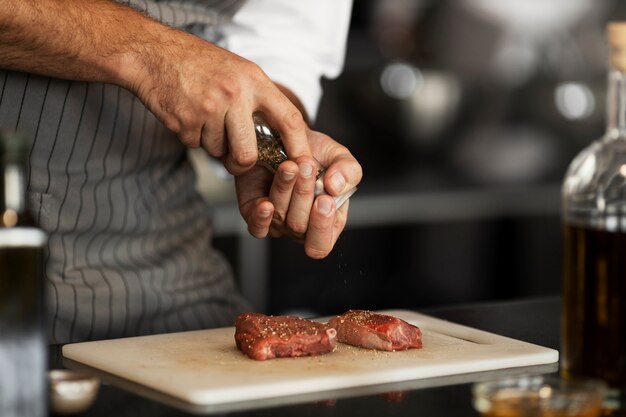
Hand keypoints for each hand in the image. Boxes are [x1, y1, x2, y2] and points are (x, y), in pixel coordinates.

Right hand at [0, 0, 311, 176]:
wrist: (154, 54)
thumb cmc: (200, 64)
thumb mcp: (240, 71)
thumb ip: (260, 101)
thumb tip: (280, 140)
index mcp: (254, 81)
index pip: (290, 119)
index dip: (300, 147)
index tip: (304, 164)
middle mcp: (235, 95)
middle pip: (248, 154)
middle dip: (241, 162)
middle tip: (235, 155)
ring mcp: (208, 110)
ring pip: (220, 153)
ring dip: (213, 144)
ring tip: (205, 117)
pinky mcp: (185, 123)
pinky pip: (197, 146)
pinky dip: (194, 137)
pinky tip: (189, 114)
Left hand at [235, 128, 361, 258]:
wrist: (285, 136)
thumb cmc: (315, 152)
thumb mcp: (339, 156)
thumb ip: (348, 171)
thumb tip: (336, 188)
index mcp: (326, 221)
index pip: (321, 244)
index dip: (322, 227)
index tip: (324, 199)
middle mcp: (300, 226)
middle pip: (299, 228)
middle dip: (304, 195)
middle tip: (307, 166)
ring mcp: (277, 222)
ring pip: (279, 218)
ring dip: (285, 190)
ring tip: (290, 165)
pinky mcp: (254, 212)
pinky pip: (256, 226)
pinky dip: (261, 216)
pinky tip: (266, 203)